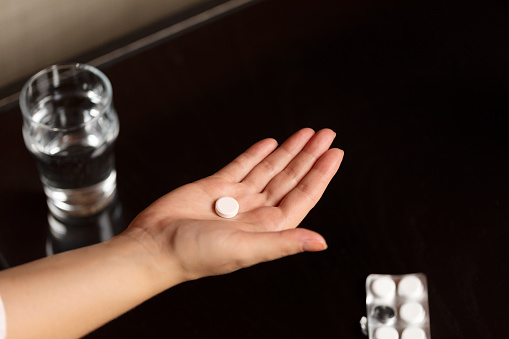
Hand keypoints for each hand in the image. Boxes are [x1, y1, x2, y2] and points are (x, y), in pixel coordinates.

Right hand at [125, 128, 343, 284]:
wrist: (155, 246)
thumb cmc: (195, 255)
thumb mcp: (245, 249)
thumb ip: (284, 242)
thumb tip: (320, 242)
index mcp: (268, 227)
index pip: (303, 195)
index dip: (320, 174)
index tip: (334, 154)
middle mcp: (256, 211)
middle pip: (291, 178)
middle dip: (310, 156)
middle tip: (327, 136)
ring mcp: (237, 197)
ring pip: (270, 169)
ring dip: (289, 150)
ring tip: (306, 134)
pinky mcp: (216, 187)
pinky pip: (242, 166)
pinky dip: (256, 154)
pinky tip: (270, 143)